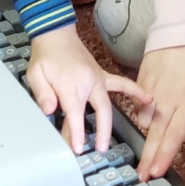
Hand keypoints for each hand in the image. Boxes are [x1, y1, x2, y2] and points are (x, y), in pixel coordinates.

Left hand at [25, 25, 150, 154]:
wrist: (56, 34)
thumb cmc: (45, 56)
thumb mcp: (35, 74)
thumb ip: (42, 93)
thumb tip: (49, 111)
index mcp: (70, 84)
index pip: (75, 112)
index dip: (76, 132)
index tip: (77, 148)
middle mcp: (88, 82)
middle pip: (99, 111)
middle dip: (100, 132)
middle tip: (98, 150)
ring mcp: (98, 79)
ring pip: (108, 104)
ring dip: (109, 124)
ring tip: (107, 144)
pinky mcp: (102, 76)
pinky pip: (122, 84)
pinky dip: (135, 91)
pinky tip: (149, 99)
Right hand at [135, 46, 184, 179]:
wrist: (183, 26)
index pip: (175, 134)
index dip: (165, 155)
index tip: (157, 172)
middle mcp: (168, 99)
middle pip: (155, 135)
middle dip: (148, 158)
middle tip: (142, 178)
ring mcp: (152, 91)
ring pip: (144, 121)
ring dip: (146, 136)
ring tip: (145, 153)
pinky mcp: (141, 81)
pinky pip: (138, 105)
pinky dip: (141, 115)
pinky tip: (146, 121)